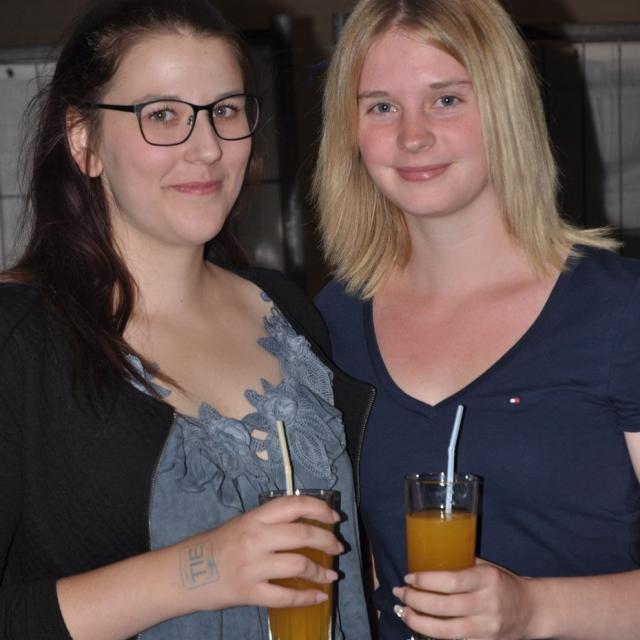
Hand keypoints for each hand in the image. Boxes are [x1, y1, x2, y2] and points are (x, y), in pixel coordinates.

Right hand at [181, 494, 342, 611]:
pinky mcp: (248, 592)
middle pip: (302, 533)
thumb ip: (268, 523)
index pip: (293, 504)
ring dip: (320, 571)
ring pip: (298, 564)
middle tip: (338, 548)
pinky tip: (319, 597)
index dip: (319, 508)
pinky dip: (306, 597)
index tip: (334, 517)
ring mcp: (253, 566)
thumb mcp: (241, 524)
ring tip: (331, 575)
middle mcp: (256, 538)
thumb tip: (303, 524)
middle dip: (327, 541)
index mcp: (254, 517)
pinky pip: (285, 596)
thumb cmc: (213, 546)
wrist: (182, 573)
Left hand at [392, 560, 534, 639]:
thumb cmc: (502, 583)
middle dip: (415, 600)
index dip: (425, 580)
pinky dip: (433, 634)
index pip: (450, 581)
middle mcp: (487, 604)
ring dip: (418, 621)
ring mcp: (487, 628)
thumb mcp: (485, 567)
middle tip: (400, 593)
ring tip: (403, 611)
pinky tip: (420, 626)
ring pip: (445, 630)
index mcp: (486, 579)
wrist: (532, 610)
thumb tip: (426, 561)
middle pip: (443, 606)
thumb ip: (461, 566)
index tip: (408, 577)